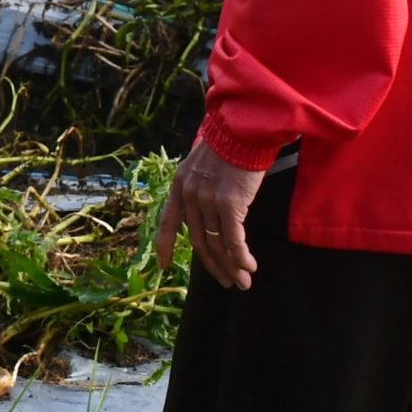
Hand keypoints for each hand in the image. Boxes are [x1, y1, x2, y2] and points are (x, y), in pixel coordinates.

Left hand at [153, 141, 267, 290]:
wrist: (243, 128)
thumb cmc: (230, 143)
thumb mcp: (205, 164)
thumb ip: (202, 185)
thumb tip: (212, 209)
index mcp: (180, 185)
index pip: (168, 221)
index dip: (164, 245)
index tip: (162, 265)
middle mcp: (190, 195)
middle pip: (199, 241)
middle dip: (213, 266)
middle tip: (227, 282)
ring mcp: (207, 200)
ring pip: (217, 245)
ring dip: (231, 267)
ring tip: (242, 282)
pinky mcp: (228, 204)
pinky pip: (233, 240)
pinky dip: (241, 257)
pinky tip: (249, 268)